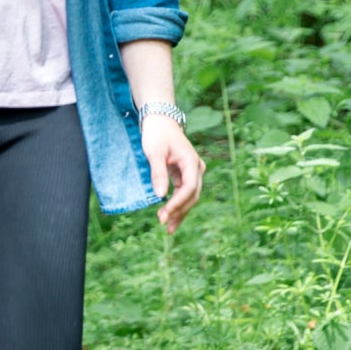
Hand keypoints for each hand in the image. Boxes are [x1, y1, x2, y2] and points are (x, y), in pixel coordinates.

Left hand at [143, 113, 205, 234]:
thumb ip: (158, 173)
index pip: (189, 187)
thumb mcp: (155, 152)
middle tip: (163, 224)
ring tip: (167, 227)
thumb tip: (160, 195)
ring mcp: (192, 172)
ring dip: (179, 212)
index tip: (165, 213)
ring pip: (190, 197)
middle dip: (179, 211)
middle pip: (192, 195)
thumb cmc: (157, 134)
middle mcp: (196, 168)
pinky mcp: (185, 175)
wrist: (160, 122)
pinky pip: (184, 193)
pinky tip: (170, 217)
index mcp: (191, 161)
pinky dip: (177, 205)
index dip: (178, 202)